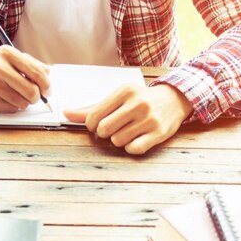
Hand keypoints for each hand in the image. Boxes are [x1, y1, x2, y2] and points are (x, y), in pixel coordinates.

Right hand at [0, 47, 49, 112]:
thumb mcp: (9, 57)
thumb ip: (31, 63)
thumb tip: (48, 75)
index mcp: (8, 53)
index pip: (37, 73)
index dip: (46, 85)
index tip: (47, 90)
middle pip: (32, 91)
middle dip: (37, 97)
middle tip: (35, 97)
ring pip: (23, 103)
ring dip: (24, 102)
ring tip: (16, 95)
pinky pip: (12, 109)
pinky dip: (13, 107)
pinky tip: (5, 99)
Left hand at [63, 84, 192, 154]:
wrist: (174, 99)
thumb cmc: (140, 99)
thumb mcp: (118, 97)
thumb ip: (92, 108)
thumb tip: (66, 114)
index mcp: (125, 91)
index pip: (94, 116)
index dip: (92, 125)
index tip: (99, 124)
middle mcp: (138, 103)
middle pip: (104, 130)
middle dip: (104, 133)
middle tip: (113, 128)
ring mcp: (149, 119)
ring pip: (118, 141)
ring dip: (119, 140)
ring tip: (128, 131)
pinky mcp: (159, 133)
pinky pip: (134, 149)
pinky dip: (131, 147)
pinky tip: (137, 138)